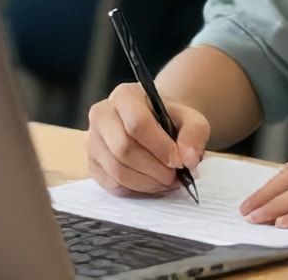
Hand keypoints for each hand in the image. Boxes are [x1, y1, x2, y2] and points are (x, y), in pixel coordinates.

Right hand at [86, 83, 209, 194]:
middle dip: (154, 169)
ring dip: (147, 183)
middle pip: (123, 149)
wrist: (155, 124)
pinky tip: (151, 184)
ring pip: (116, 170)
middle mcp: (102, 114)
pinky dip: (136, 190)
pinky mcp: (93, 164)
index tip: (179, 161)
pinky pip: (112, 184)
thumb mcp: (191, 119)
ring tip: (166, 182)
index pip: (136, 124)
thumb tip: (188, 159)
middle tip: (174, 177)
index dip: (160, 148)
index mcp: (124, 96)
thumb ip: (195, 134)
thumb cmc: (170, 120)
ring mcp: (93, 140)